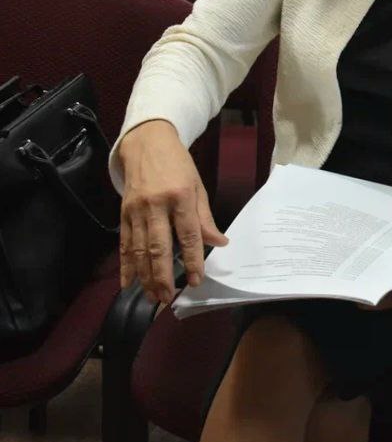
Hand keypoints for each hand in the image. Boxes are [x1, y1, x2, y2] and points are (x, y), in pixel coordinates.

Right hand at [117, 120, 227, 304]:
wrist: (147, 143)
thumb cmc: (178, 166)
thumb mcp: (198, 187)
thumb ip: (205, 218)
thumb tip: (219, 243)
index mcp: (180, 196)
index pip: (188, 235)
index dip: (193, 259)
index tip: (196, 279)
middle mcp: (156, 205)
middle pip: (159, 246)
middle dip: (163, 275)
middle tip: (168, 298)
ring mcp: (136, 210)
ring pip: (139, 249)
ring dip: (144, 276)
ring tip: (152, 296)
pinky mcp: (122, 214)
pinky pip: (124, 244)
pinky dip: (126, 265)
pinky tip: (128, 283)